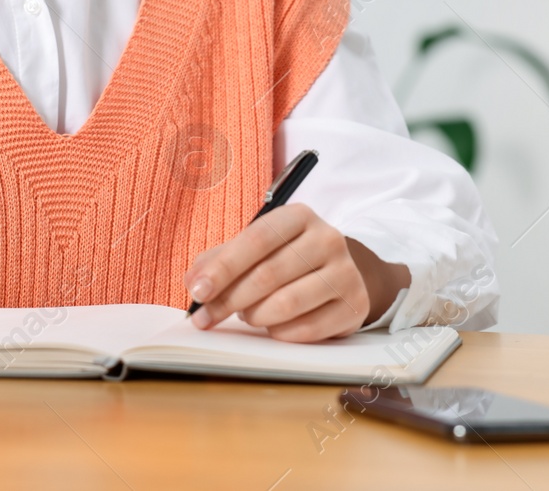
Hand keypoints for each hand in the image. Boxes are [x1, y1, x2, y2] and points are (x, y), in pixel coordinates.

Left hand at [182, 204, 409, 341]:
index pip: (256, 239)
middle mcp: (327, 239)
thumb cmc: (287, 258)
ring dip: (254, 316)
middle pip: (268, 274)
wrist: (339, 273)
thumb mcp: (255, 248)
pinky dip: (279, 332)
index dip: (223, 268)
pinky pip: (307, 328)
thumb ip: (220, 259)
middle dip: (228, 300)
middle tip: (205, 317)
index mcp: (299, 216)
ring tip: (247, 314)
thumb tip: (194, 283)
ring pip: (287, 304)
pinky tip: (272, 326)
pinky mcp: (354, 306)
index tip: (197, 291)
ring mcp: (345, 273)